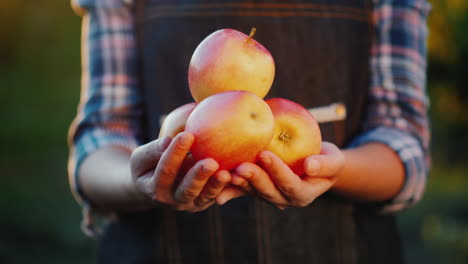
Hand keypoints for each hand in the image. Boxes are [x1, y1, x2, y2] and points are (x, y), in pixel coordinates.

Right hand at [130, 132, 230, 211]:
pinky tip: (235, 175)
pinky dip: (226, 188)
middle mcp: (172, 200)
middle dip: (199, 176)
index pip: (166, 170)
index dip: (175, 153)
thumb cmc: (148, 165)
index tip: (187, 134)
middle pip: (187, 189)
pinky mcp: (203, 202)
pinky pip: (216, 196)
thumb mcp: (141, 158)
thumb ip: (153, 150)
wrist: (154, 187)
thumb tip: (168, 141)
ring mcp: (189, 203)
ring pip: (204, 196)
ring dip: (215, 185)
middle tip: (211, 162)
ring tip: (225, 173)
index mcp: (155, 188)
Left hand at [217, 142, 344, 208]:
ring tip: (227, 172)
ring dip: (239, 184)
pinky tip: (216, 187)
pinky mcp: (256, 189)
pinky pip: (241, 190)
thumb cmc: (327, 160)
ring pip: (252, 191)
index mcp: (302, 194)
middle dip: (254, 179)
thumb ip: (326, 164)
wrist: (314, 164)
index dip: (277, 171)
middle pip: (267, 192)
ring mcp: (268, 195)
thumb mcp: (334, 160)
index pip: (289, 184)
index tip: (266, 154)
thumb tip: (310, 165)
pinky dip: (229, 189)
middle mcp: (283, 199)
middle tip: (241, 166)